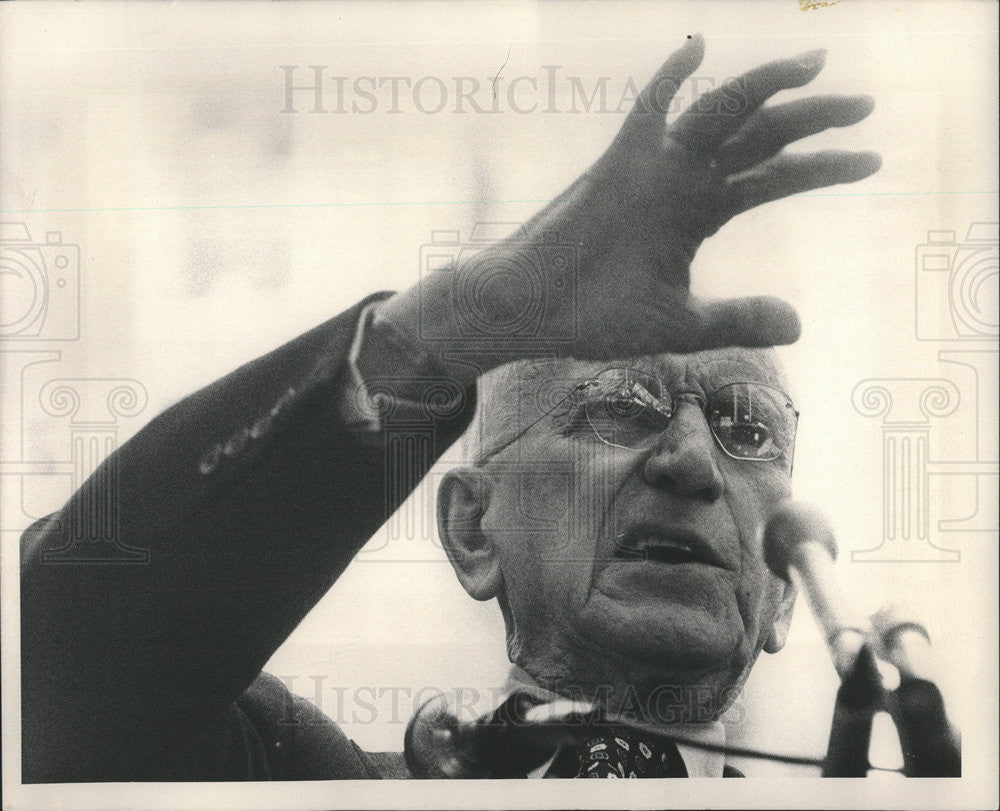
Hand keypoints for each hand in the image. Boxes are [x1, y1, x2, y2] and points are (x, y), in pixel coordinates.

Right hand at [512, 34, 879, 356]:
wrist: (533, 312)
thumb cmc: (596, 317)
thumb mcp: (681, 325)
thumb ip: (736, 319)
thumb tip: (799, 324)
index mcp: (700, 212)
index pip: (771, 177)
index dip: (821, 168)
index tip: (870, 160)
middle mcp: (684, 180)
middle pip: (761, 136)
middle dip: (814, 119)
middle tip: (864, 105)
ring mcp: (654, 167)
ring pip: (721, 114)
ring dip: (767, 88)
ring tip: (815, 65)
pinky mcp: (618, 163)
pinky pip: (648, 110)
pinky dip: (670, 79)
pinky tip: (697, 47)